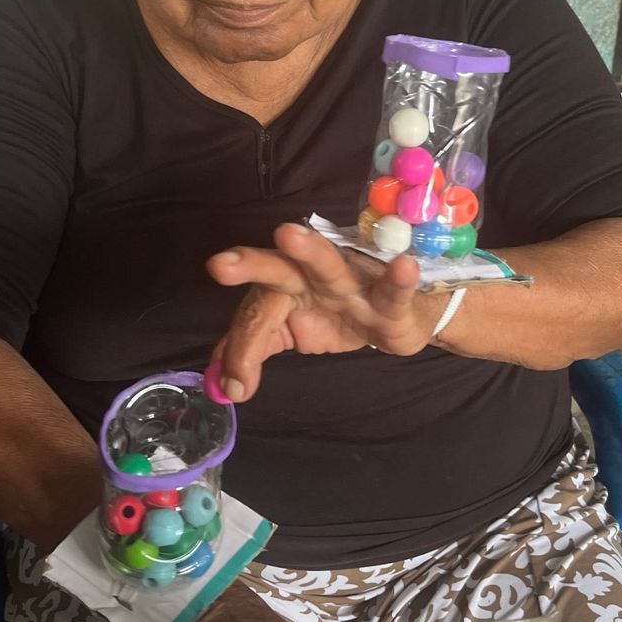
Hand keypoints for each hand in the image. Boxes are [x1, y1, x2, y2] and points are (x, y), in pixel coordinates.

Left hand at [207, 221, 439, 400]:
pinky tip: (403, 266)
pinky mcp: (390, 300)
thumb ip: (254, 345)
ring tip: (288, 235)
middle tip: (221, 265)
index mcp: (283, 285)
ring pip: (329, 265)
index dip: (243, 349)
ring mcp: (352, 283)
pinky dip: (398, 280)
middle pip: (279, 268)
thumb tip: (218, 378)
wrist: (398, 318)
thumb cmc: (337, 316)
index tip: (235, 387)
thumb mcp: (291, 332)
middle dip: (252, 264)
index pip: (256, 313)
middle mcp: (312, 276)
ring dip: (311, 250)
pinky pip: (393, 292)